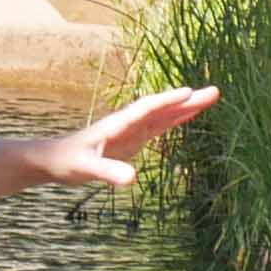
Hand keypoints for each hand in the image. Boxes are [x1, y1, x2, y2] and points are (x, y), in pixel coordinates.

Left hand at [39, 85, 217, 186]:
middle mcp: (127, 123)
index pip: (146, 109)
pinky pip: (159, 126)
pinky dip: (177, 119)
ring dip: (186, 106)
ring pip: (164, 115)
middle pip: (161, 108)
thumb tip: (132, 179)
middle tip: (215, 91)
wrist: (55, 160)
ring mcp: (132, 129)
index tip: (188, 92)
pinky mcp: (133, 139)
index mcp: (117, 125)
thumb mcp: (87, 168)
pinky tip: (191, 114)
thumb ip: (107, 172)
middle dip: (187, 100)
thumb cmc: (67, 162)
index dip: (166, 102)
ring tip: (212, 97)